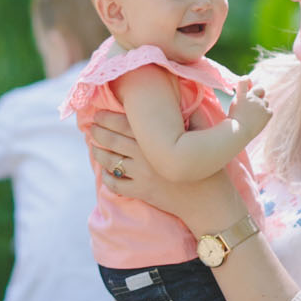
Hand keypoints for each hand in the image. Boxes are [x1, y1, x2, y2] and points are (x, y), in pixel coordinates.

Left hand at [89, 108, 240, 234]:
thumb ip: (194, 116)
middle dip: (98, 133)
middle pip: (112, 141)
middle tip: (91, 128)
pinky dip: (108, 178)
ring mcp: (141, 176)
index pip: (124, 124)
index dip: (107, 118)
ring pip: (111, 163)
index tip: (98, 114)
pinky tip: (105, 172)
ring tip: (94, 147)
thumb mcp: (205, 137)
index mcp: (156, 142)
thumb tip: (184, 98)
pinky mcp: (142, 193)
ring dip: (99, 153)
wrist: (208, 202)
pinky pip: (117, 185)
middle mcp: (145, 157)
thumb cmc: (209, 168)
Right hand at [232, 75, 271, 141]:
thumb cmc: (234, 122)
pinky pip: (269, 111)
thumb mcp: (235, 106)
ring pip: (265, 102)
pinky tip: (259, 120)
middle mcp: (252, 98)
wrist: (239, 133)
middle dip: (259, 92)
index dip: (246, 80)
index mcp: (241, 96)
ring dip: (262, 106)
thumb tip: (250, 90)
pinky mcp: (267, 113)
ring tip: (254, 116)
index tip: (246, 81)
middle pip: (260, 89)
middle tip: (255, 101)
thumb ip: (242, 97)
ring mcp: (260, 105)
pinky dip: (266, 115)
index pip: (244, 81)